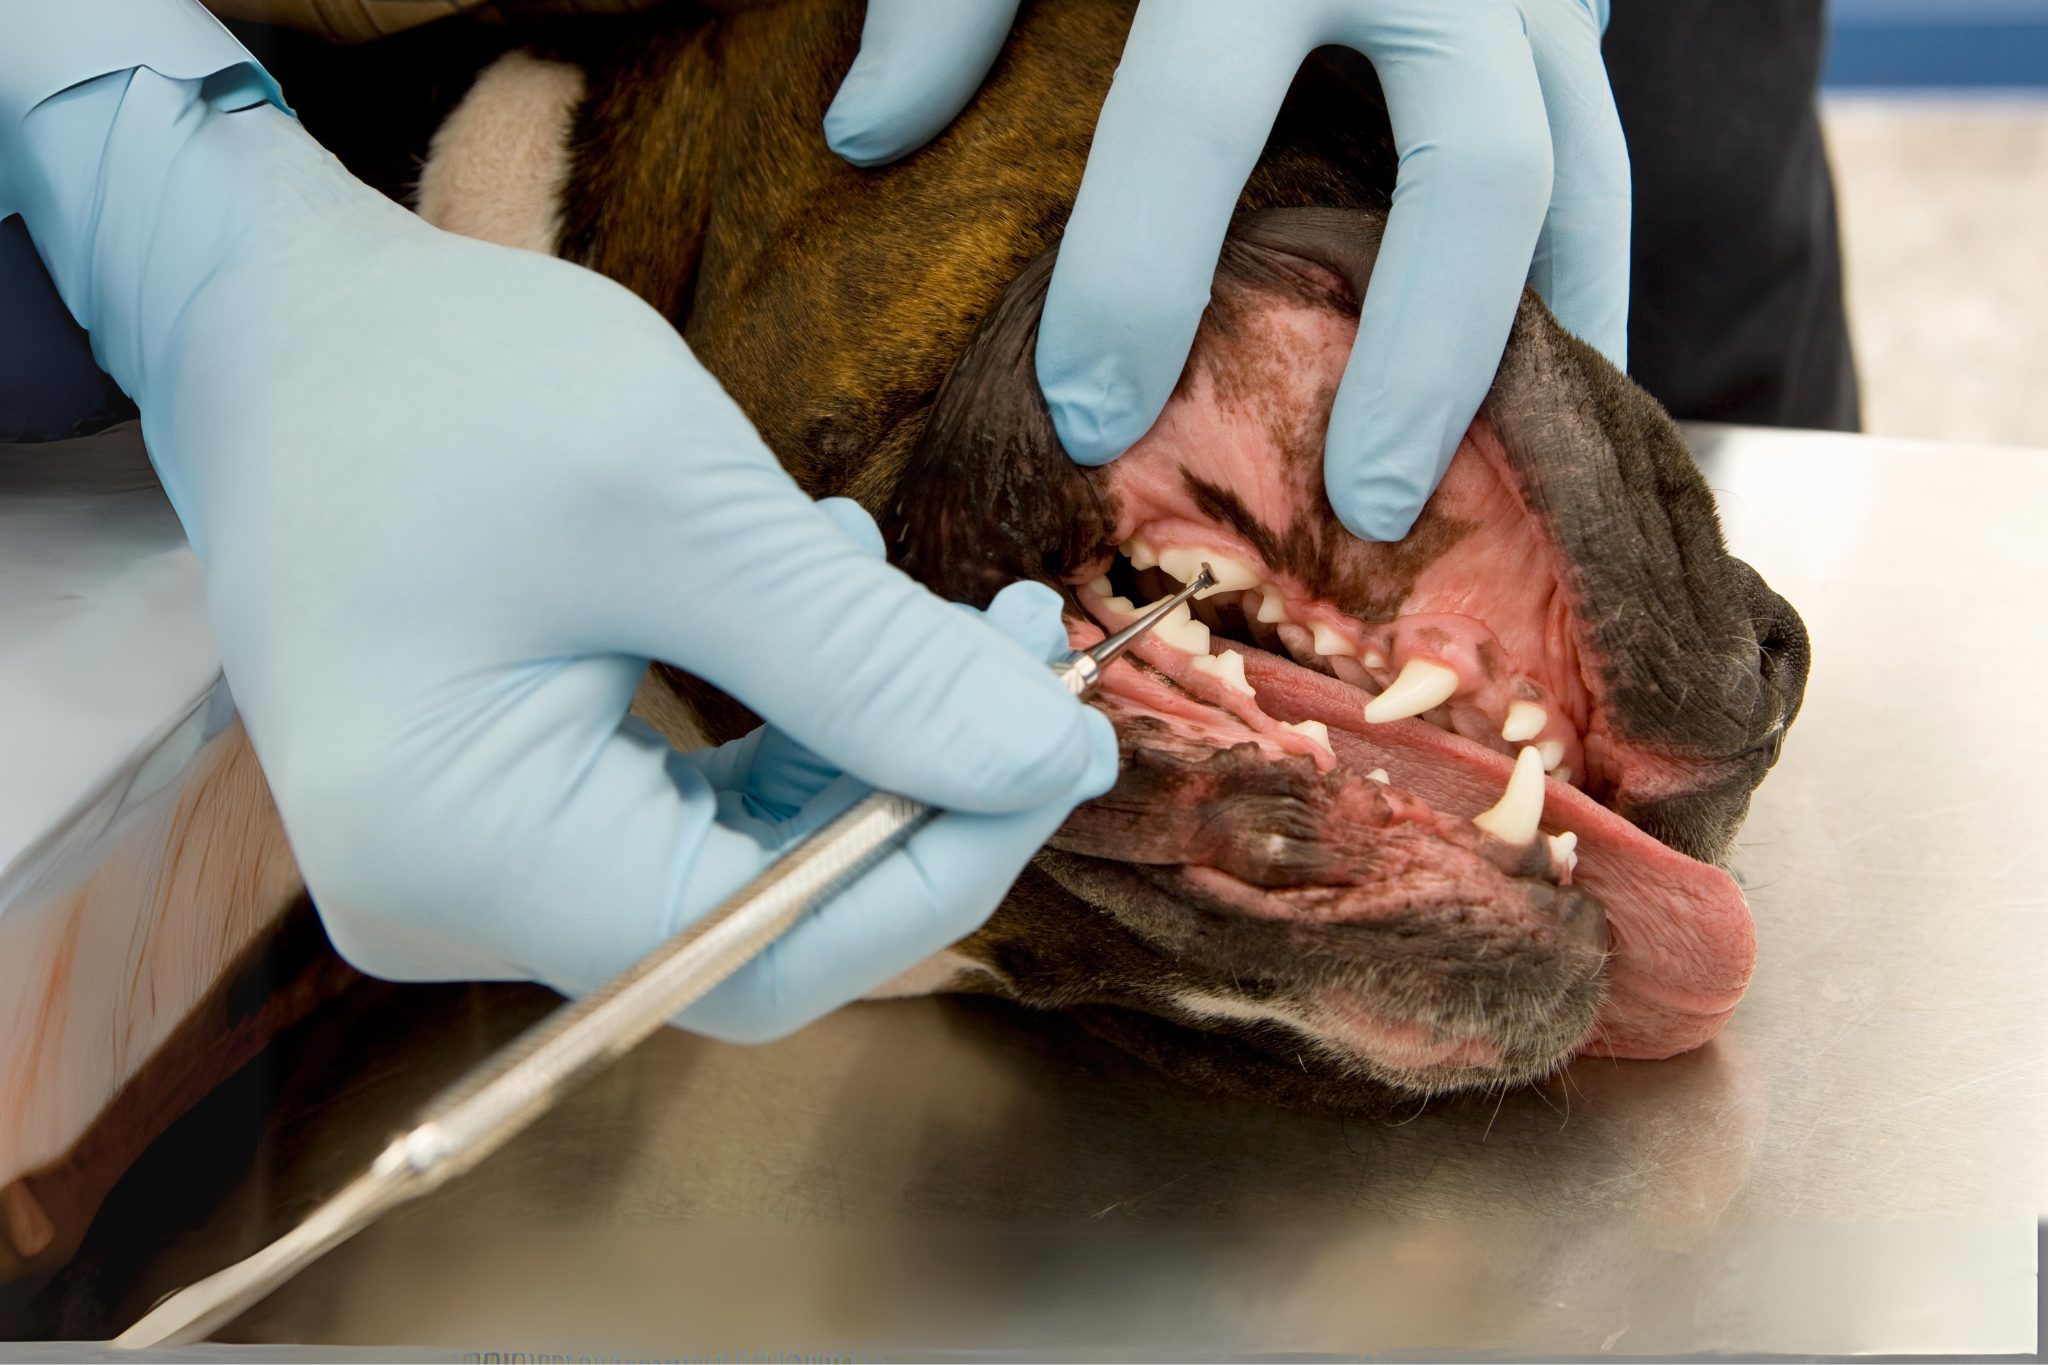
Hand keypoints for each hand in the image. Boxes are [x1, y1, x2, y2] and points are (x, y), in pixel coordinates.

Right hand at [4, 34, 1115, 1038]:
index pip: (761, 956)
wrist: (278, 327)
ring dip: (865, 742)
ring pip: (743, 863)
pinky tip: (831, 598)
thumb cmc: (441, 384)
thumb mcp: (680, 508)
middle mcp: (451, 900)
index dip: (940, 866)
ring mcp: (473, 864)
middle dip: (916, 789)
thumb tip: (1053, 766)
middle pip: (760, 919)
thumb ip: (870, 661)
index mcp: (459, 852)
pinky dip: (792, 725)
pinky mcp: (507, 809)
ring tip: (927, 592)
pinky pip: (694, 814)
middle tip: (1020, 646)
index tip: (1059, 740)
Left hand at [825, 0, 1629, 541]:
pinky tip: (1554, 388)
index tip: (1090, 419)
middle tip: (1362, 511)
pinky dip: (1586, 282)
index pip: (1192, 118)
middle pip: (1469, 172)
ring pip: (1578, 176)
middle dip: (1424, 359)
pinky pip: (1603, 161)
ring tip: (1510, 488)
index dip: (1135, 279)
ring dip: (1546, 343)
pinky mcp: (1567, 8)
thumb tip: (867, 133)